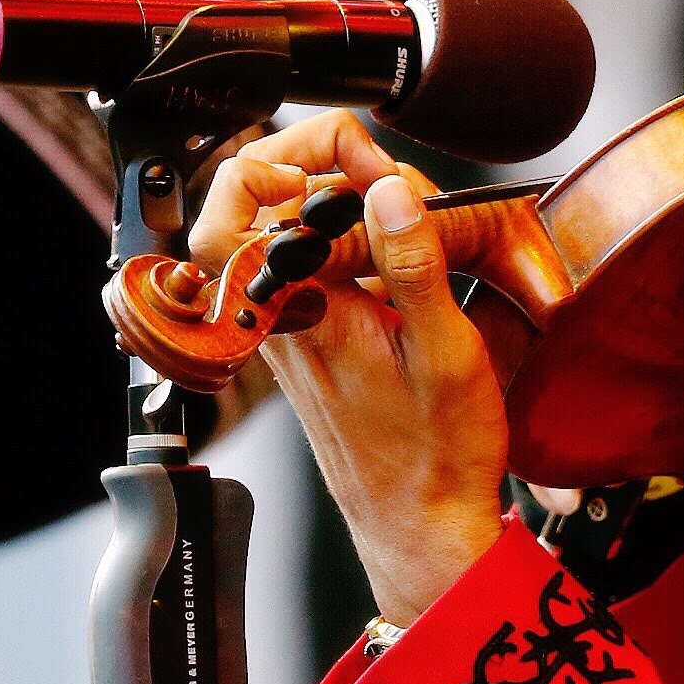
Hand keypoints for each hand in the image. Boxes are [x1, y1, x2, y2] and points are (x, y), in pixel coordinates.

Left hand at [195, 114, 505, 624]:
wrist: (420, 525)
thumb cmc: (436, 457)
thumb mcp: (447, 355)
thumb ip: (414, 266)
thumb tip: (387, 189)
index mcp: (304, 310)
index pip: (236, 205)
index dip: (288, 158)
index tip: (361, 160)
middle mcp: (281, 313)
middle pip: (256, 198)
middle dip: (321, 161)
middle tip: (385, 173)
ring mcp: (288, 323)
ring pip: (280, 224)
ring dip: (338, 197)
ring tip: (400, 210)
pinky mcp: (307, 335)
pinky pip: (304, 258)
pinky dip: (346, 233)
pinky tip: (395, 248)